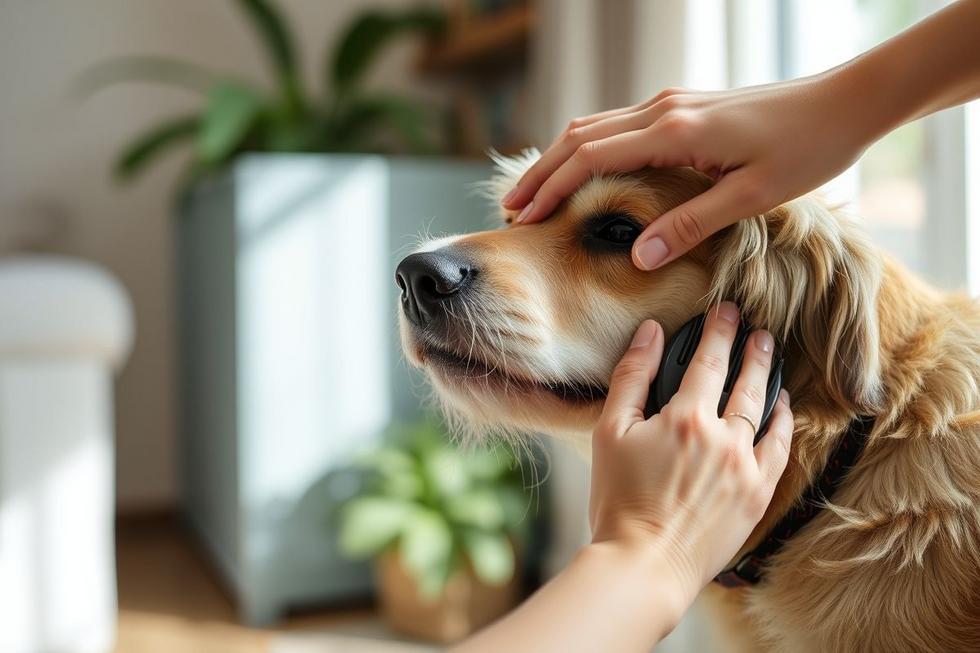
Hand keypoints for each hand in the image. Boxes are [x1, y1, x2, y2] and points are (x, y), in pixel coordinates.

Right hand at [501, 77, 871, 269]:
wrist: (844, 102)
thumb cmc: (805, 149)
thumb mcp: (749, 197)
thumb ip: (689, 225)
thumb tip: (636, 256)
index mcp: (674, 132)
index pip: (589, 159)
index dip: (551, 190)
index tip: (523, 220)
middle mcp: (663, 110)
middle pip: (579, 137)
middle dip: (540, 174)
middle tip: (511, 210)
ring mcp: (672, 103)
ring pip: (594, 126)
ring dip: (559, 158)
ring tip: (533, 192)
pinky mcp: (684, 107)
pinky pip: (618, 124)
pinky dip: (587, 148)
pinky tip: (582, 170)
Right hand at [589, 303, 793, 603]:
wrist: (644, 564)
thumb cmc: (619, 501)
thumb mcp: (609, 432)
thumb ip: (631, 377)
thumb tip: (650, 333)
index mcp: (685, 419)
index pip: (708, 361)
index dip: (718, 330)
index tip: (726, 309)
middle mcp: (723, 438)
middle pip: (744, 380)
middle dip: (751, 347)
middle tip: (758, 325)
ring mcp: (746, 467)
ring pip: (765, 410)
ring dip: (769, 377)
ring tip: (770, 356)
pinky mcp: (757, 495)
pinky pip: (780, 449)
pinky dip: (784, 423)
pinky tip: (782, 408)